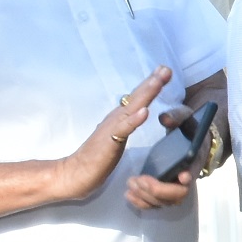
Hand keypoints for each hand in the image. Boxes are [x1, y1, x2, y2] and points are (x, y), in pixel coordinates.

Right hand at [63, 67, 173, 200]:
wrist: (76, 172)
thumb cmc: (98, 157)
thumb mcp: (117, 136)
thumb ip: (126, 123)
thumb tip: (138, 112)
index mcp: (119, 117)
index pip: (137, 98)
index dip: (150, 84)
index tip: (164, 70)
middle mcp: (116, 118)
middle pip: (136, 97)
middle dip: (152, 82)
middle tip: (166, 68)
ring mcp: (112, 128)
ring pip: (132, 108)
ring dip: (146, 94)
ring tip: (158, 81)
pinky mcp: (109, 142)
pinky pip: (124, 129)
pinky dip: (134, 120)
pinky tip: (144, 111)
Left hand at [125, 98, 198, 212]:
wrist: (193, 137)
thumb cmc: (189, 126)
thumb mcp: (184, 116)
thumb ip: (176, 116)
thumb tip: (164, 118)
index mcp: (194, 158)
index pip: (194, 171)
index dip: (188, 176)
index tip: (181, 176)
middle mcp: (187, 177)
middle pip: (178, 194)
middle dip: (158, 189)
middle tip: (138, 179)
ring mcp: (176, 186)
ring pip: (165, 202)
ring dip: (146, 197)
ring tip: (130, 183)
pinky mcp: (165, 191)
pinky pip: (156, 204)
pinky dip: (142, 203)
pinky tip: (129, 195)